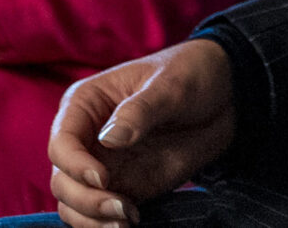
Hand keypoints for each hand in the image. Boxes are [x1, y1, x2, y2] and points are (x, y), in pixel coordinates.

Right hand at [48, 40, 236, 226]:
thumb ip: (142, 110)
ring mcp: (104, 166)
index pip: (61, 143)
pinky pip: (100, 215)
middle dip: (85, 201)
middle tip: (122, 207)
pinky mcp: (125, 186)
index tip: (103, 178)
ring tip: (127, 222)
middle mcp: (87, 138)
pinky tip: (131, 223)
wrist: (226, 95)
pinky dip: (106, 225)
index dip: (74, 165)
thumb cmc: (191, 75)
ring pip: (74, 205)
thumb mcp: (172, 85)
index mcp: (87, 104)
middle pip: (62, 181)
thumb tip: (109, 139)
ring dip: (92, 221)